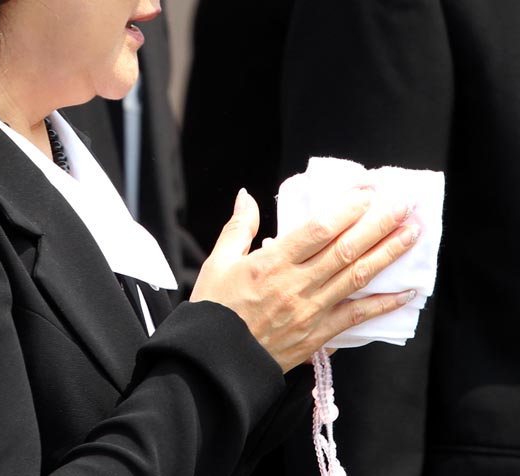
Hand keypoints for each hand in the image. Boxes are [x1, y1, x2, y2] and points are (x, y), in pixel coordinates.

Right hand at [190, 188, 418, 372]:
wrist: (215, 362)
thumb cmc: (215, 309)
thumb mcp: (218, 262)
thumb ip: (238, 227)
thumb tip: (246, 195)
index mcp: (271, 263)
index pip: (318, 229)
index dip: (347, 208)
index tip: (367, 191)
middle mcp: (296, 285)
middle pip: (346, 249)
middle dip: (379, 224)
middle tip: (404, 204)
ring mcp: (311, 311)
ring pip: (356, 277)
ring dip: (388, 254)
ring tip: (413, 233)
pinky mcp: (318, 335)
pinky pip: (356, 317)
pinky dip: (383, 304)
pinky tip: (407, 292)